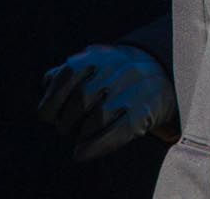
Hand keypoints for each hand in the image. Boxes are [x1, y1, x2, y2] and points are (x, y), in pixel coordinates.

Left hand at [36, 45, 176, 160]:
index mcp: (100, 55)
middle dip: (66, 120)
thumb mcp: (93, 65)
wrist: (163, 76)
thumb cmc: (116, 76)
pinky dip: (95, 146)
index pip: (66, 75)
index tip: (50, 115)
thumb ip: (66, 74)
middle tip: (66, 127)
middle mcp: (118, 69)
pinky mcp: (145, 112)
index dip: (52, 100)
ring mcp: (134, 89)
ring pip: (98, 117)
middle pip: (81, 99)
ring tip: (80, 136)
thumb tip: (46, 84)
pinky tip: (81, 154)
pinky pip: (118, 132)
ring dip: (81, 133)